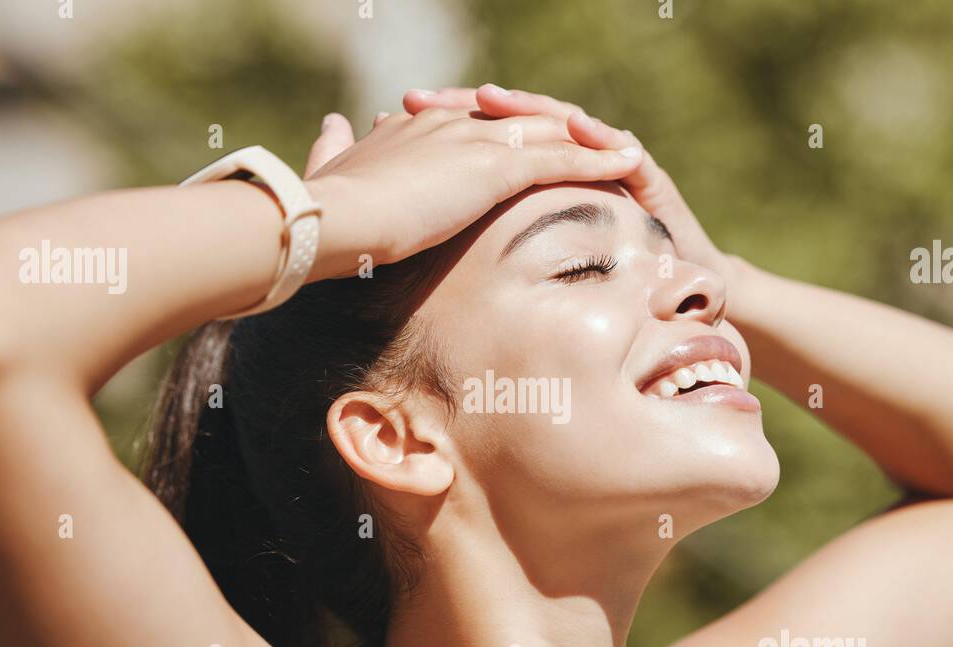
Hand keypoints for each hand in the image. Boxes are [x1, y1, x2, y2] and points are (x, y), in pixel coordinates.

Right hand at [296, 108, 643, 279]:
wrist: (331, 217)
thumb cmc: (325, 210)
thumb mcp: (333, 170)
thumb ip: (335, 150)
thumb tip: (329, 126)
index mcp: (419, 127)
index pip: (476, 125)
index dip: (509, 134)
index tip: (530, 148)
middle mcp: (454, 124)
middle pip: (521, 122)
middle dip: (559, 133)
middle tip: (595, 146)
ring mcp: (478, 143)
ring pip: (549, 134)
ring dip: (590, 142)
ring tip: (625, 153)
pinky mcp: (497, 168)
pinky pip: (561, 159)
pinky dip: (597, 159)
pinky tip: (627, 165)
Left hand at [403, 85, 731, 276]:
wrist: (672, 288)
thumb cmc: (601, 277)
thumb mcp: (533, 256)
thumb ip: (488, 236)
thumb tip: (423, 234)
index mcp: (536, 172)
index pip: (488, 134)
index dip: (443, 122)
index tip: (395, 114)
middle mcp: (569, 157)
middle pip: (517, 118)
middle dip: (471, 104)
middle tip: (424, 98)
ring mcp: (607, 159)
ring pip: (563, 122)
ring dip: (527, 109)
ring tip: (490, 100)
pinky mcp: (646, 176)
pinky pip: (617, 148)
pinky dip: (594, 137)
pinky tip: (571, 128)